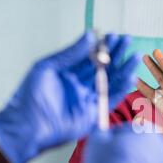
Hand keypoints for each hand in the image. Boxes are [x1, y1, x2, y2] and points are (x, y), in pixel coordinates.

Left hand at [0, 31, 140, 162]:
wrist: (28, 126)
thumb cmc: (30, 97)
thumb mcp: (47, 67)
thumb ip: (70, 53)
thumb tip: (89, 36)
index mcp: (67, 72)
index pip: (89, 56)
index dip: (102, 46)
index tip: (113, 35)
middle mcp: (79, 85)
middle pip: (102, 67)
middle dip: (116, 54)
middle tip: (127, 41)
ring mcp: (87, 99)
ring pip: (110, 82)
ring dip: (123, 70)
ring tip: (134, 57)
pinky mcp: (93, 114)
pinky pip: (110, 100)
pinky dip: (121, 90)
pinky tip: (130, 78)